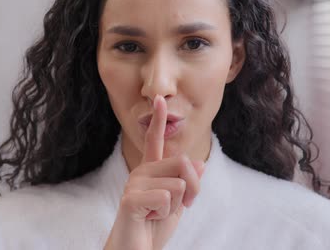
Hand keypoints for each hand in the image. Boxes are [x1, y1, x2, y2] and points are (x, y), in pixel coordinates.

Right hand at [104, 95, 205, 249]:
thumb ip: (188, 184)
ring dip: (175, 207)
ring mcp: (134, 184)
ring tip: (156, 215)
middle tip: (179, 208)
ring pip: (178, 184)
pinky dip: (164, 213)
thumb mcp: (178, 205)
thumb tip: (199, 162)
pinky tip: (148, 218)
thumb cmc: (154, 229)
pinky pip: (167, 197)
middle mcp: (141, 172)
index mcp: (151, 171)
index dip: (158, 119)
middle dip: (192, 189)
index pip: (155, 141)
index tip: (159, 99)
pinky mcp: (130, 199)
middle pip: (183, 163)